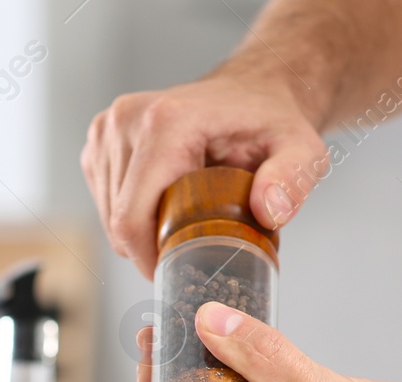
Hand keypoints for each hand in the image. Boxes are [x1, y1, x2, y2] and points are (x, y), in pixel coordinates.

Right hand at [82, 69, 327, 278]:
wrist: (253, 89)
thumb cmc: (272, 121)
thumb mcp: (301, 150)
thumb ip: (292, 178)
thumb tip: (268, 211)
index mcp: (165, 123)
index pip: (130, 218)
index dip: (148, 259)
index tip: (177, 272)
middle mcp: (127, 120)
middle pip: (117, 220)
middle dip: (149, 247)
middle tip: (191, 246)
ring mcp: (108, 128)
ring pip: (107, 213)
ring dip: (140, 230)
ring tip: (182, 217)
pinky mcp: (100, 139)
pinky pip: (105, 199)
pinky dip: (130, 213)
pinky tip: (164, 200)